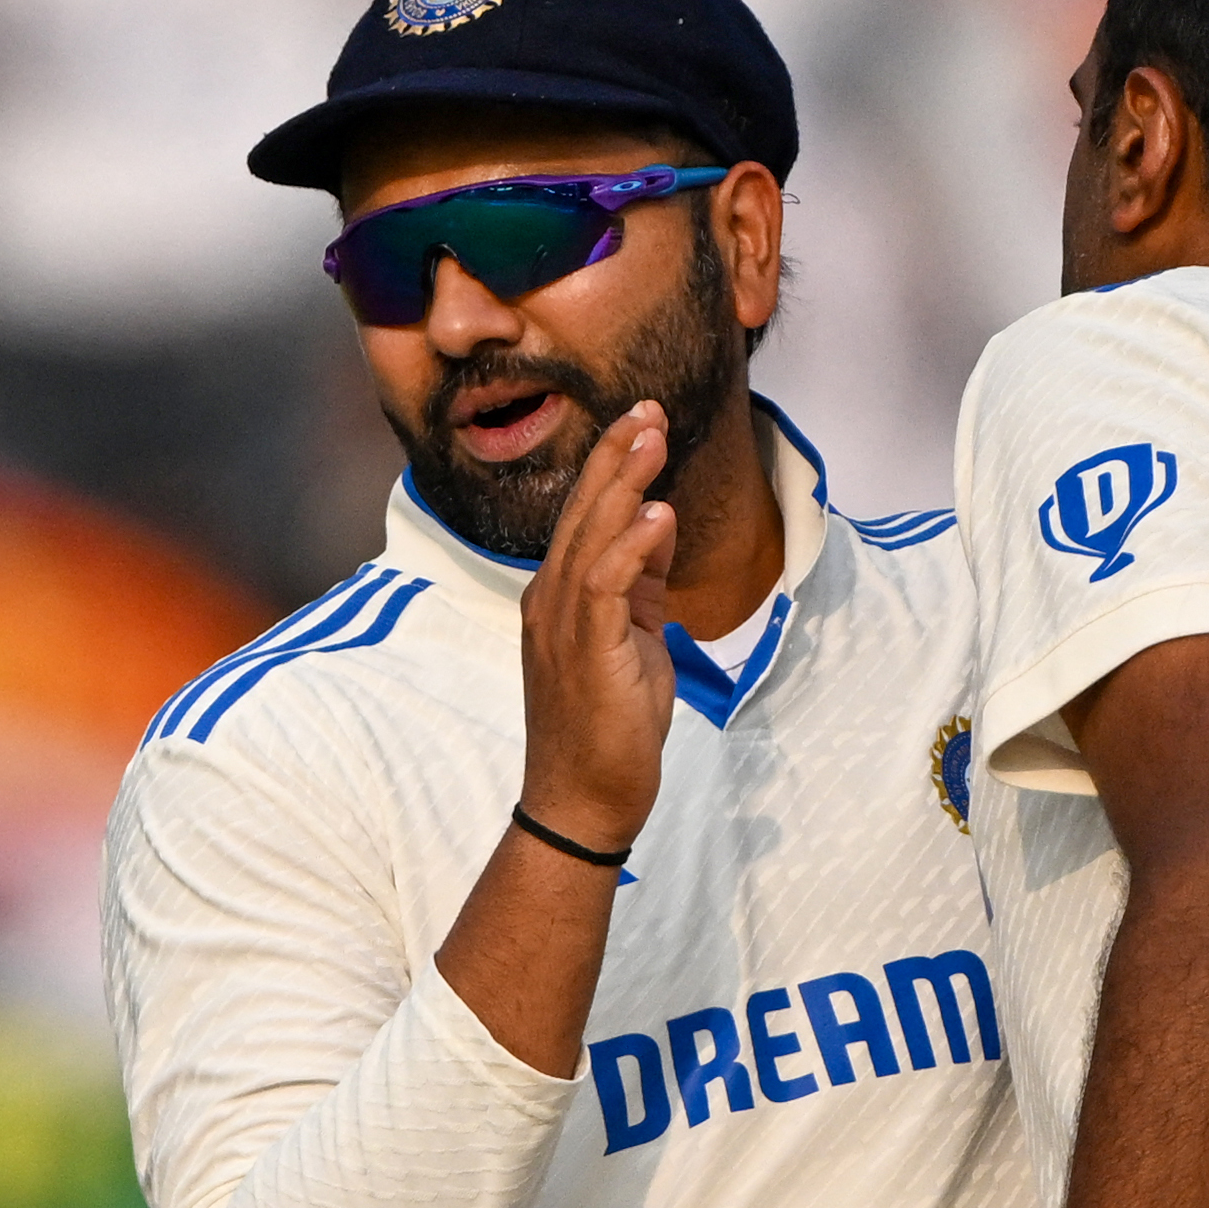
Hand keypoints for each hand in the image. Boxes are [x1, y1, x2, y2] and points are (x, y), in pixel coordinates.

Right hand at [514, 403, 676, 851]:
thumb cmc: (608, 727)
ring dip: (623, 485)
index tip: (641, 422)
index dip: (612, 466)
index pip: (584, 516)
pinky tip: (658, 515)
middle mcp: (550, 600)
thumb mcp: (635, 638)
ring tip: (652, 437)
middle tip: (646, 407)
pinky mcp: (583, 652)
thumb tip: (659, 525)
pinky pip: (604, 587)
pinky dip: (631, 548)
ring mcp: (560, 625)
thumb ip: (642, 583)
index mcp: (559, 596)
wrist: (583, 800)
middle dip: (615, 456)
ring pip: (590, 538)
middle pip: (582, 512)